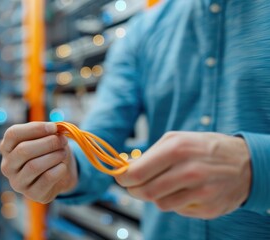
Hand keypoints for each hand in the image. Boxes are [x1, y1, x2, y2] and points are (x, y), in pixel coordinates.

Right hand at [0, 122, 77, 203]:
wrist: (59, 174)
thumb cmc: (49, 151)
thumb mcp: (46, 137)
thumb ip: (48, 132)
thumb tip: (54, 129)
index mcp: (7, 147)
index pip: (13, 134)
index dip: (35, 128)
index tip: (53, 127)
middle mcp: (7, 166)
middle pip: (23, 150)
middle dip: (48, 143)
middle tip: (63, 140)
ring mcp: (17, 182)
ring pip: (34, 166)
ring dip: (54, 156)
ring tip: (63, 152)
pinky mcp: (32, 194)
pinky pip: (46, 179)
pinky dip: (58, 170)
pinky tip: (62, 166)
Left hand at [115, 131, 250, 218]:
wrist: (245, 162)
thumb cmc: (203, 148)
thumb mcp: (177, 139)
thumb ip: (149, 154)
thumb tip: (124, 167)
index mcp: (177, 149)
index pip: (137, 173)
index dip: (123, 178)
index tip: (121, 177)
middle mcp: (189, 171)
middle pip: (145, 191)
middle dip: (134, 189)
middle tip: (135, 185)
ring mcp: (201, 191)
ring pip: (159, 204)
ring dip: (155, 196)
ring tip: (164, 185)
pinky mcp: (208, 207)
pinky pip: (177, 210)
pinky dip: (173, 202)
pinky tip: (183, 191)